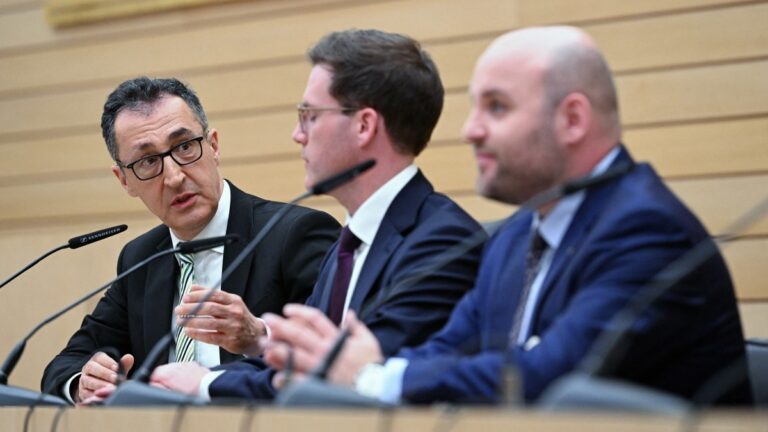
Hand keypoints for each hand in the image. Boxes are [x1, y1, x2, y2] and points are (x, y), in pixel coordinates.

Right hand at [76, 352, 133, 404]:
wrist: (100, 388)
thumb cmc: (112, 376)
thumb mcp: (117, 370)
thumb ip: (123, 364)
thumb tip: (129, 357)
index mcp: (97, 359)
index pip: (100, 357)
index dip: (109, 363)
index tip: (117, 368)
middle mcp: (88, 368)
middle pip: (92, 368)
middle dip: (105, 374)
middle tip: (115, 379)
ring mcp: (83, 380)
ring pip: (87, 380)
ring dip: (100, 385)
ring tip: (110, 389)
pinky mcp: (82, 392)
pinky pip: (85, 393)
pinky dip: (94, 395)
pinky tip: (102, 397)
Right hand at [150, 362, 209, 394]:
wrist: (210, 388)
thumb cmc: (193, 393)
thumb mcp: (171, 394)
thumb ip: (158, 388)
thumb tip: (151, 384)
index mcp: (169, 372)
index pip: (153, 373)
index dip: (154, 382)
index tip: (156, 387)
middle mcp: (178, 365)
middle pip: (164, 371)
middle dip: (165, 379)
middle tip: (170, 388)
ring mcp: (187, 364)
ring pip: (175, 369)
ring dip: (175, 376)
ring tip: (181, 387)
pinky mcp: (195, 365)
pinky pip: (185, 369)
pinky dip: (185, 375)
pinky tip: (189, 383)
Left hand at [176, 285, 266, 355]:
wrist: (256, 335)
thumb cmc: (240, 318)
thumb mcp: (230, 303)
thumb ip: (212, 295)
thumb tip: (192, 287)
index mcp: (234, 301)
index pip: (214, 295)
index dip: (198, 295)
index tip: (185, 297)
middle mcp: (235, 312)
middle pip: (210, 308)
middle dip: (191, 308)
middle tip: (179, 309)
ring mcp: (233, 327)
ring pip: (209, 322)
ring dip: (192, 321)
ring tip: (180, 321)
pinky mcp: (230, 340)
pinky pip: (211, 336)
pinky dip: (198, 334)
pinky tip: (188, 332)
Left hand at [263, 304, 382, 386]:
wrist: (374, 387)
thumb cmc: (371, 364)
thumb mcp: (368, 340)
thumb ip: (356, 326)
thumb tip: (349, 313)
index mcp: (336, 338)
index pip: (316, 319)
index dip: (300, 312)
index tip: (287, 309)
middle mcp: (325, 350)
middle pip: (299, 334)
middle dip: (281, 325)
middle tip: (267, 319)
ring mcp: (320, 366)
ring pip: (294, 355)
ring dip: (278, 349)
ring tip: (265, 345)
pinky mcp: (318, 382)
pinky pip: (299, 380)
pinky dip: (288, 378)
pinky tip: (276, 376)